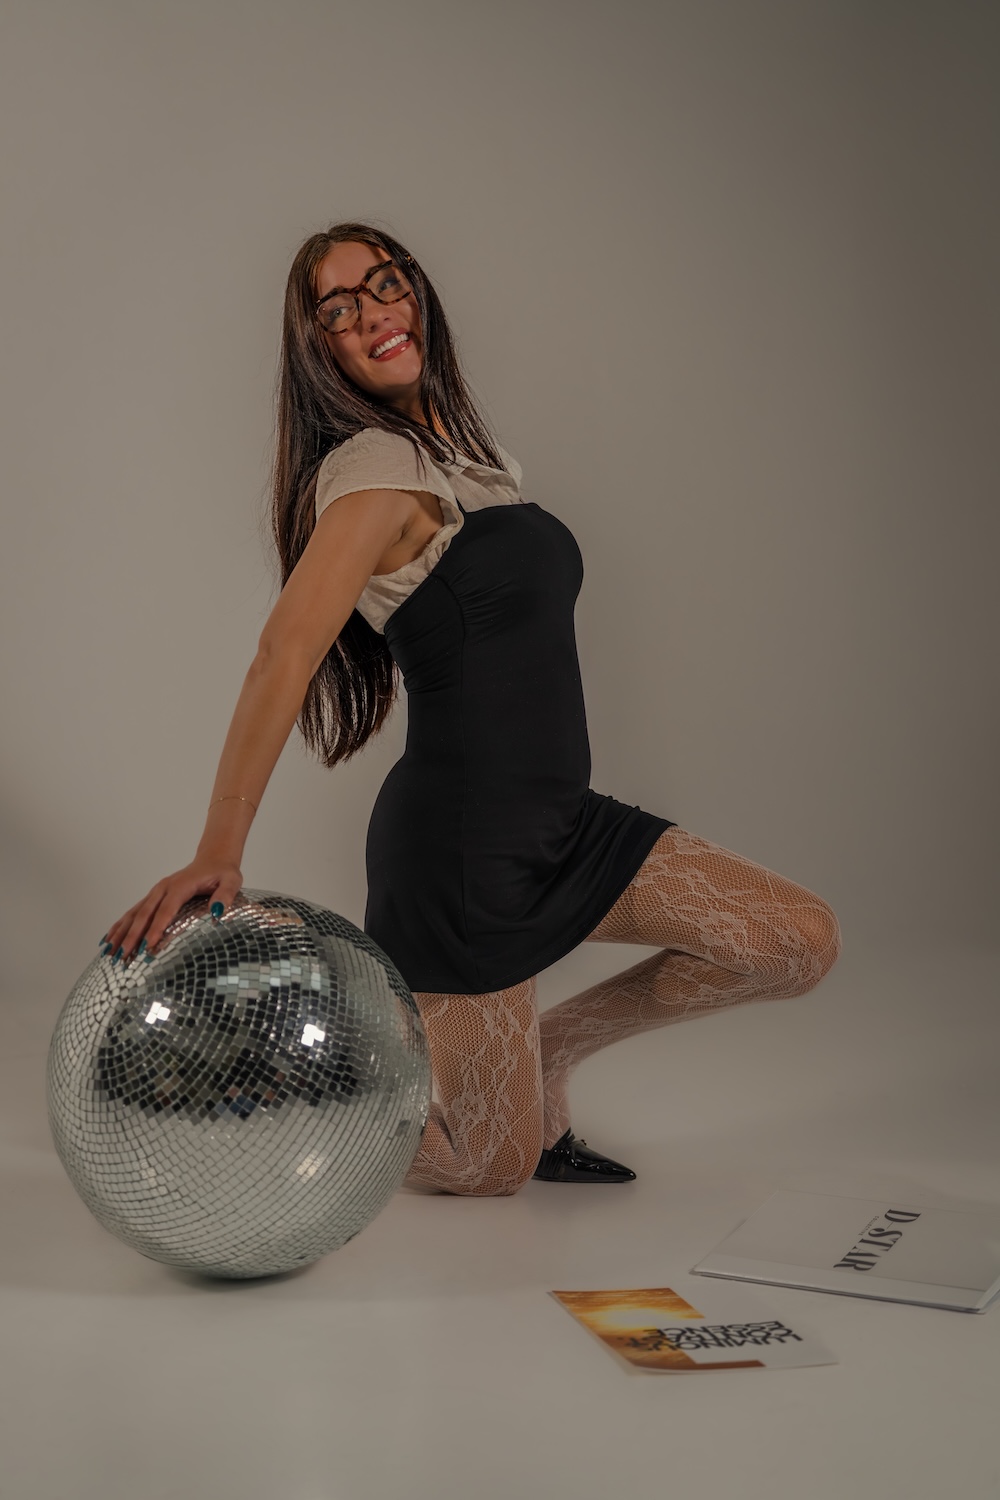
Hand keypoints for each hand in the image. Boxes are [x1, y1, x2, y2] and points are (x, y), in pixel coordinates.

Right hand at [100, 856, 244, 965]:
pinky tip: (109, 938)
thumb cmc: (223, 872)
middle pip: (144, 914)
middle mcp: (163, 888)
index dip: (156, 929)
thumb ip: (225, 895)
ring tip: (109, 951)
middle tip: (123, 956)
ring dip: (121, 932)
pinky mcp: (154, 896)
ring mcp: (156, 892)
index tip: (148, 946)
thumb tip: (218, 911)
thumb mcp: (232, 881)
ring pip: (134, 913)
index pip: (166, 911)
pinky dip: (121, 925)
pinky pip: (134, 911)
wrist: (213, 858)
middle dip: (132, 936)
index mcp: (180, 886)